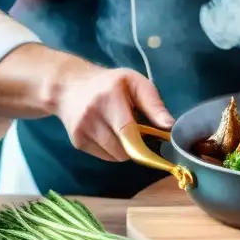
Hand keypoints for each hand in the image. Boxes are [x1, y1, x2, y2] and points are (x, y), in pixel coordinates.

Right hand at [53, 64, 174, 161]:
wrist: (69, 86)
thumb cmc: (109, 83)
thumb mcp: (135, 83)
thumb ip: (153, 104)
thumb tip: (170, 126)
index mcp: (109, 98)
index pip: (127, 131)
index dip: (144, 144)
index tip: (156, 148)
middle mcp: (92, 115)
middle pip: (123, 148)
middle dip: (136, 146)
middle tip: (137, 132)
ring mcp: (82, 130)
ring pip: (114, 156)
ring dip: (124, 149)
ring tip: (120, 130)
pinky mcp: (77, 142)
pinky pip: (103, 156)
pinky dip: (111, 150)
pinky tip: (107, 133)